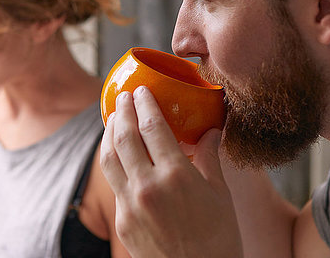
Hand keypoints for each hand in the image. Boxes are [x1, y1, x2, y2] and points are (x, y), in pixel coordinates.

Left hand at [100, 86, 242, 257]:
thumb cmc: (219, 239)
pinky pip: (113, 182)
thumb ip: (209, 158)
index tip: (141, 91)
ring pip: (109, 158)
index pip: (153, 127)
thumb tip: (211, 130)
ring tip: (114, 119)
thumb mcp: (220, 194)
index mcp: (177, 175)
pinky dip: (113, 161)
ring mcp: (131, 205)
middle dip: (122, 111)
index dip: (145, 104)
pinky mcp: (123, 221)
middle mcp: (148, 187)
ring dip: (109, 133)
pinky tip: (118, 153)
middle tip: (124, 97)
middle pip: (125, 137)